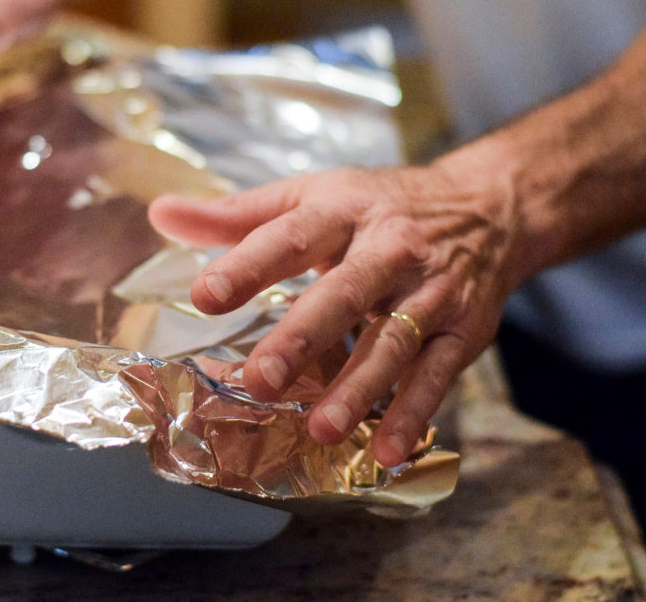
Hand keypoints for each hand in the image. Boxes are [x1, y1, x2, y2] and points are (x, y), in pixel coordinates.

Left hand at [148, 163, 523, 466]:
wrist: (486, 207)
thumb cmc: (377, 205)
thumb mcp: (309, 196)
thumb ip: (234, 215)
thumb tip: (160, 214)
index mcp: (342, 210)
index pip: (291, 235)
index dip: (249, 264)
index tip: (206, 295)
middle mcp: (389, 248)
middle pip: (346, 292)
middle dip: (303, 337)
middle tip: (259, 379)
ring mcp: (430, 290)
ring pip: (394, 340)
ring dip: (359, 387)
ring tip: (321, 428)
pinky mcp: (463, 328)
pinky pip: (439, 373)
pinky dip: (415, 411)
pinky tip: (387, 450)